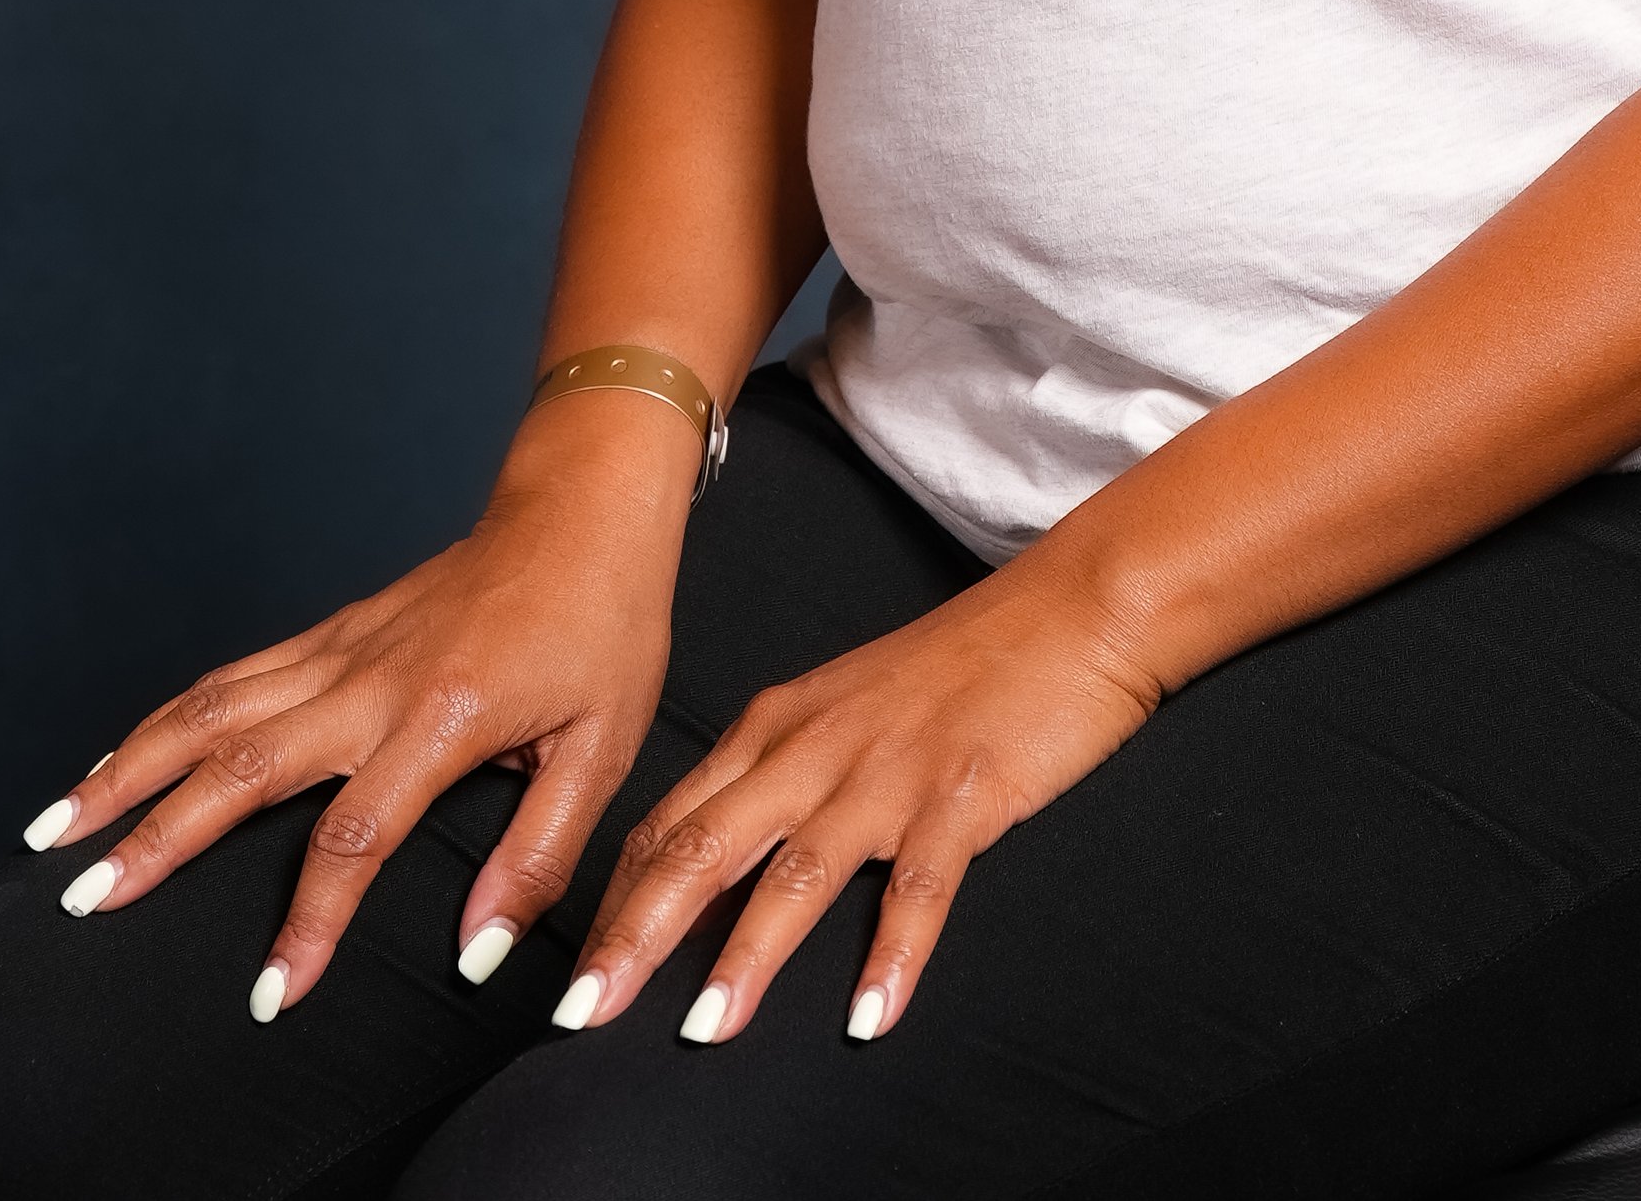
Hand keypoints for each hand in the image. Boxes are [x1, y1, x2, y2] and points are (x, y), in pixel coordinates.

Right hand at [21, 391, 696, 1014]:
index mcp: (443, 715)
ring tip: (57, 830)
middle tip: (88, 901)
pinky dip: (167, 718)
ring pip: (215, 708)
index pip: (354, 835)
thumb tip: (476, 953)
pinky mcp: (334, 631)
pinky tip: (123, 756)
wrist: (583, 507)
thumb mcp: (604, 747)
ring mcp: (344, 647)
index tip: (272, 992)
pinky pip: (235, 676)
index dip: (309, 922)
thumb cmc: (603, 626)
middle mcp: (374, 678)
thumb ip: (539, 855)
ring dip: (131, 767)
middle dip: (158, 837)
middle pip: (243, 763)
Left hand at [556, 554, 1160, 1047]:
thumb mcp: (845, 708)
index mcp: (780, 724)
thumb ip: (781, 777)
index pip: (671, 822)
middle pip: (705, 847)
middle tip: (583, 1013)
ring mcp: (891, 772)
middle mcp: (818, 747)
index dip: (612, 901)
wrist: (1071, 609)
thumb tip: (713, 865)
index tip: (568, 976)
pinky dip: (892, 957)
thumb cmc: (959, 667)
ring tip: (702, 1031)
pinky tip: (868, 1019)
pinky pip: (919, 888)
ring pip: (797, 871)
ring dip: (746, 956)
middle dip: (636, 935)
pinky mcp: (964, 794)